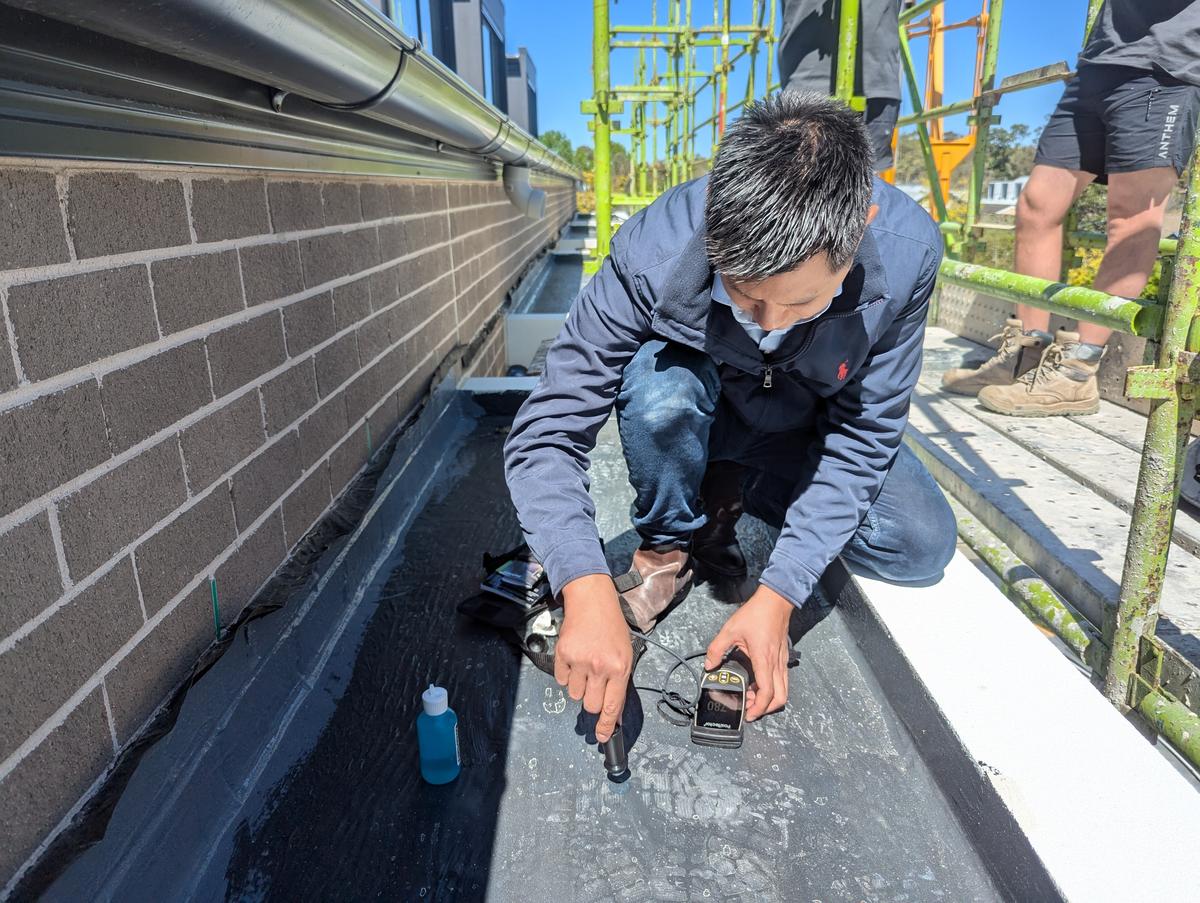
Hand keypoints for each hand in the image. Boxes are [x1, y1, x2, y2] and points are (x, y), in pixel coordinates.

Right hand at [556, 574, 633, 742]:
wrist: (592, 600)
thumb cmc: (611, 626)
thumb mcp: (625, 653)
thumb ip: (620, 682)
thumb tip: (614, 712)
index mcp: (620, 667)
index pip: (613, 706)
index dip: (607, 726)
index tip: (602, 737)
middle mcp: (600, 667)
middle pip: (591, 705)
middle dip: (592, 701)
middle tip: (594, 685)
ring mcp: (580, 661)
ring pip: (574, 694)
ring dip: (578, 686)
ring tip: (585, 666)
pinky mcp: (562, 654)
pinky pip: (561, 679)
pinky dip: (566, 674)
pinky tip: (574, 658)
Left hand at [704, 585, 793, 720]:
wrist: (775, 601)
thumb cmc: (756, 614)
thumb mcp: (730, 630)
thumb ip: (716, 649)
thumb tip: (709, 665)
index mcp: (764, 659)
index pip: (766, 692)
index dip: (759, 708)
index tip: (749, 714)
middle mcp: (776, 664)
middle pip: (780, 697)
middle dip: (766, 709)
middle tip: (750, 709)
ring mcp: (782, 661)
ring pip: (783, 690)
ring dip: (770, 698)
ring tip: (752, 696)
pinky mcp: (783, 658)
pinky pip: (782, 680)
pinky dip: (772, 688)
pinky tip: (757, 682)